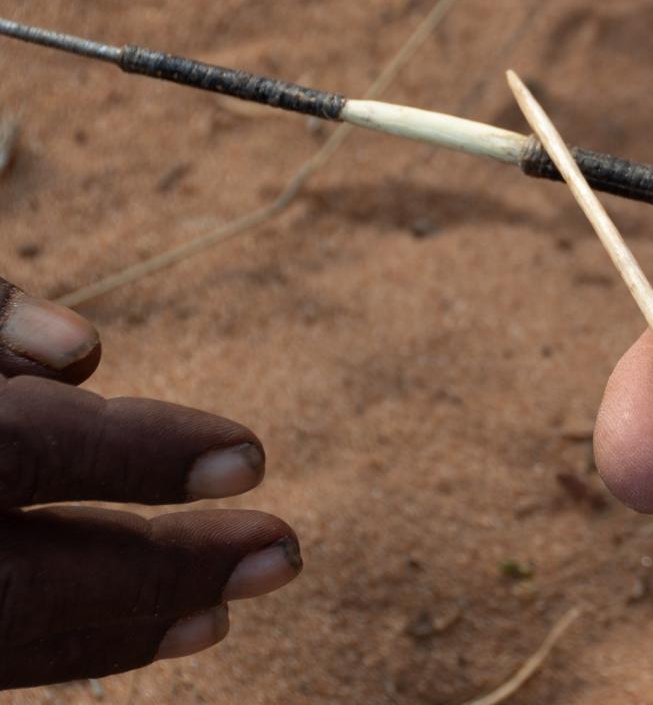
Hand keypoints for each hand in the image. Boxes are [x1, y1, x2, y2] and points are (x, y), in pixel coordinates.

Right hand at [0, 280, 300, 687]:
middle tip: (283, 554)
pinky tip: (146, 630)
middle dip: (161, 573)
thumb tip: (86, 353)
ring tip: (220, 617)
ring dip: (120, 633)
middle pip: (18, 588)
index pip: (25, 450)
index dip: (143, 454)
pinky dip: (66, 642)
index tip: (252, 457)